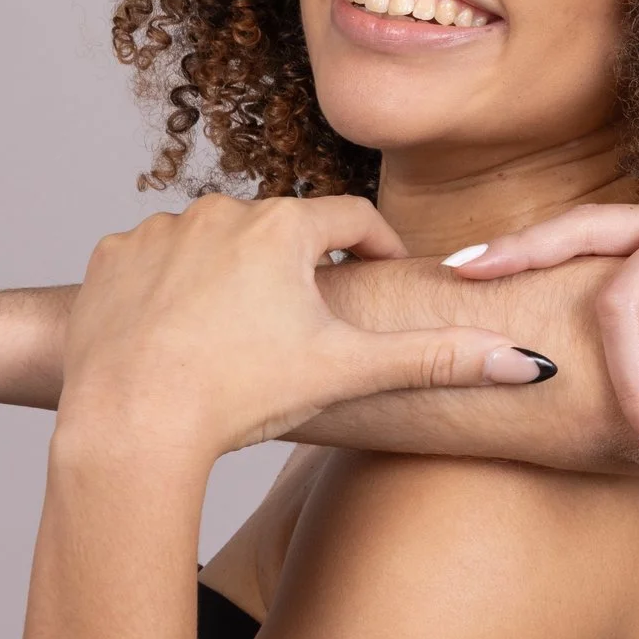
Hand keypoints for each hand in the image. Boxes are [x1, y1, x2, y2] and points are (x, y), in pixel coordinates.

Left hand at [57, 196, 552, 463]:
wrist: (126, 429)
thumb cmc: (241, 397)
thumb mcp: (349, 372)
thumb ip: (439, 358)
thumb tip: (527, 362)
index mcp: (286, 225)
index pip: (354, 218)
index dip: (378, 245)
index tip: (383, 273)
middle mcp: (222, 209)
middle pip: (283, 231)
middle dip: (302, 267)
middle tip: (310, 322)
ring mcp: (160, 230)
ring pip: (219, 242)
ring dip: (236, 273)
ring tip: (243, 331)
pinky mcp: (111, 256)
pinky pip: (157, 258)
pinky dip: (175, 285)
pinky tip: (182, 331)